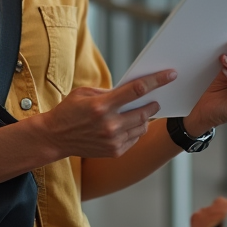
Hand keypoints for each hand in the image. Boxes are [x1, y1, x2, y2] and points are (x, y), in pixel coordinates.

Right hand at [42, 69, 175, 158]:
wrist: (55, 137)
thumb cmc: (69, 110)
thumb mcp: (85, 92)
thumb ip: (109, 92)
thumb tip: (132, 91)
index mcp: (102, 105)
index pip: (137, 90)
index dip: (157, 81)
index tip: (171, 74)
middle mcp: (109, 124)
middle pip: (144, 111)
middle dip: (154, 103)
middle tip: (157, 99)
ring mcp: (113, 140)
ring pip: (142, 127)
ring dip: (146, 118)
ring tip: (143, 111)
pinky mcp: (114, 152)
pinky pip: (134, 138)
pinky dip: (136, 130)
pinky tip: (130, 125)